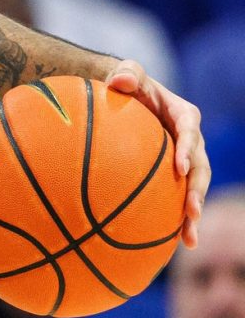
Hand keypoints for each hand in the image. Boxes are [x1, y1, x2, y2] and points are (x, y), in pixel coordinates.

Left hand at [106, 59, 208, 245]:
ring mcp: (182, 160)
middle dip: (197, 190)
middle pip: (200, 167)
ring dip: (192, 212)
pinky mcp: (170, 175)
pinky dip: (174, 219)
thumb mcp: (126, 72)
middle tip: (191, 212)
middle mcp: (189, 140)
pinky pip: (175, 197)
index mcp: (183, 115)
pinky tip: (172, 245)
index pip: (190, 131)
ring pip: (192, 188)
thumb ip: (127, 73)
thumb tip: (119, 80)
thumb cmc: (123, 84)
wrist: (119, 98)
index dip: (189, 149)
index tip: (180, 169)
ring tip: (189, 238)